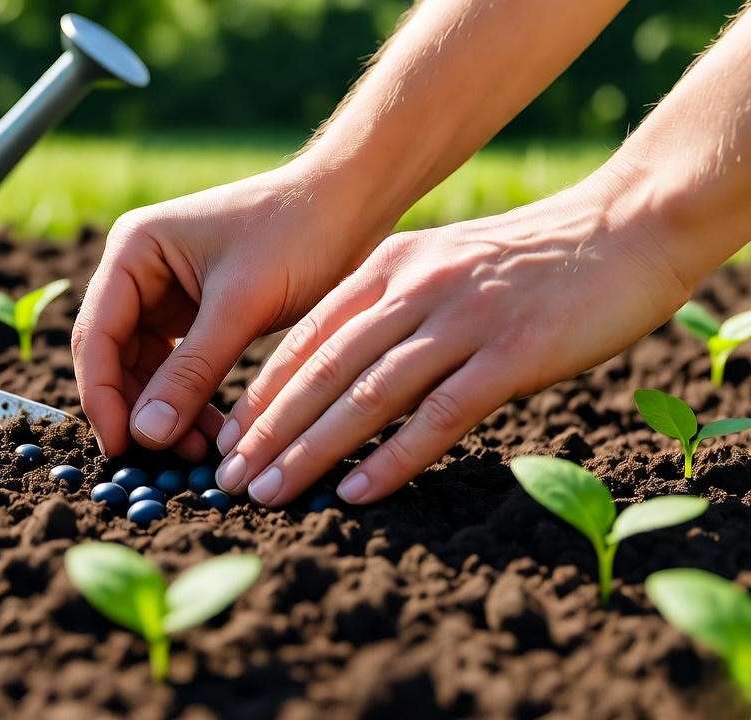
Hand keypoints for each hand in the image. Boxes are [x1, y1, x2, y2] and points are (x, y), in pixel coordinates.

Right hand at [73, 162, 384, 459]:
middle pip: (114, 356)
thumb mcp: (241, 306)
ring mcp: (166, 293)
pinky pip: (179, 368)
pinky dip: (191, 400)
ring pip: (146, 369)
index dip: (103, 397)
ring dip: (165, 412)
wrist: (351, 203)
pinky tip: (213, 432)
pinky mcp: (196, 314)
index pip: (96, 334)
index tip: (123, 448)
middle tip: (166, 461)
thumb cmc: (297, 234)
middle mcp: (139, 270)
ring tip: (198, 452)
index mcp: (133, 250)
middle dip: (138, 410)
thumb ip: (191, 371)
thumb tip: (145, 435)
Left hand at [215, 173, 690, 504]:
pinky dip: (392, 458)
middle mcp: (415, 288)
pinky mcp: (512, 352)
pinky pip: (438, 415)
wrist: (625, 227)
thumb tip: (340, 370)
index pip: (307, 336)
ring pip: (366, 394)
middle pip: (322, 370)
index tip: (227, 437)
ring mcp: (462, 319)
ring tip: (270, 492)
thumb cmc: (530, 259)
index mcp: (391, 266)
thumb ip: (393, 307)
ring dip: (310, 450)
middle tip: (229, 478)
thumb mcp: (443, 264)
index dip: (263, 391)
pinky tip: (355, 492)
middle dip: (268, 430)